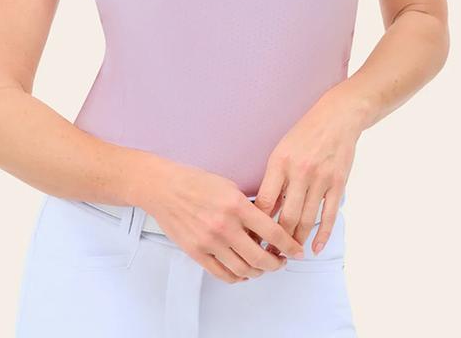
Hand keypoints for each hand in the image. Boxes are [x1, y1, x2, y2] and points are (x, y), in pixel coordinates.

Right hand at [145, 162, 305, 283]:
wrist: (164, 188)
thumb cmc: (194, 182)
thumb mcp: (229, 186)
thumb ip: (248, 207)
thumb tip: (266, 227)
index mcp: (236, 205)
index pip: (272, 232)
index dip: (289, 245)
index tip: (296, 251)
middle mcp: (225, 225)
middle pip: (261, 257)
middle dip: (277, 264)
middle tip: (281, 262)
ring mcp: (210, 241)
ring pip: (244, 269)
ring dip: (258, 272)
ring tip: (262, 267)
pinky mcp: (197, 252)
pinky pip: (222, 274)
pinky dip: (237, 277)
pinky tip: (242, 272)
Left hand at [253, 83, 365, 257]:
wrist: (337, 117)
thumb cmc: (304, 134)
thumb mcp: (281, 150)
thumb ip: (274, 180)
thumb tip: (264, 211)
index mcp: (280, 162)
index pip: (265, 202)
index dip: (258, 226)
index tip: (253, 239)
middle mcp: (300, 171)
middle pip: (286, 217)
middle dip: (277, 240)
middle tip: (271, 254)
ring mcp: (321, 179)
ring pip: (307, 219)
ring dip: (298, 241)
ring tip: (290, 254)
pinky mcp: (338, 184)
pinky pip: (329, 215)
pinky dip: (322, 235)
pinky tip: (314, 247)